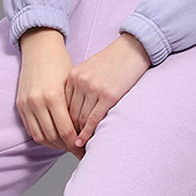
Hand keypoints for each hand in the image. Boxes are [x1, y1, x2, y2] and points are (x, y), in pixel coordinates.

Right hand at [16, 28, 85, 157]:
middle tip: (78, 150)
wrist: (39, 47)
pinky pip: (30, 129)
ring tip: (66, 145)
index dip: (76, 144)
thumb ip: (74, 108)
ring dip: (54, 144)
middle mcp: (37, 102)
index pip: (66, 131)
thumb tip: (83, 132)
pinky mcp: (20, 104)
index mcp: (53, 96)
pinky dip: (42, 137)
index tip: (84, 149)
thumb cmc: (60, 63)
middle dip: (66, 146)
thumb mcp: (71, 84)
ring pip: (40, 136)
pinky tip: (53, 137)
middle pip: (53, 137)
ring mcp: (26, 104)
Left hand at [65, 32, 151, 148]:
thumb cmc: (113, 60)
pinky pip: (93, 119)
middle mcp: (80, 81)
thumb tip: (72, 111)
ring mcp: (93, 88)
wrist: (133, 47)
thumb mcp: (89, 69)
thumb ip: (78, 86)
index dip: (62, 122)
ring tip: (77, 148)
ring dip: (78, 135)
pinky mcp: (108, 95)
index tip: (63, 134)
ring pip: (80, 119)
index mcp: (73, 75)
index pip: (62, 105)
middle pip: (69, 114)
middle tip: (68, 146)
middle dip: (69, 131)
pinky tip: (83, 142)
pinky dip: (87, 133)